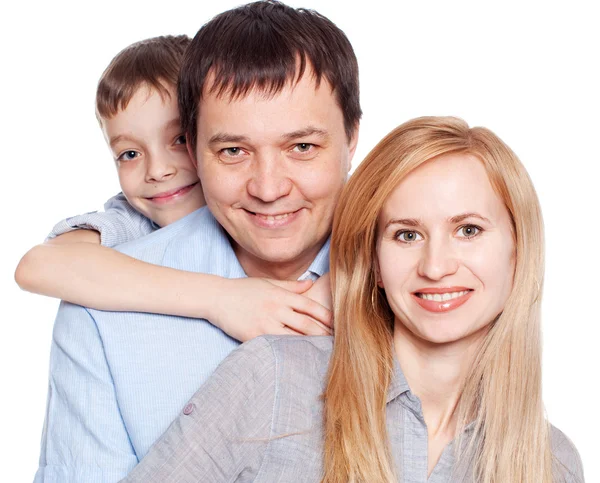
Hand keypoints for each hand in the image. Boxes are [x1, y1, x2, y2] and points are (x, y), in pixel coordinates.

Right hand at [209, 277, 332, 341]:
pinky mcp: (255, 336)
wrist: (217, 298)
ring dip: (310, 346)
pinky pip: (276, 346)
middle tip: (338, 343)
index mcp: (281, 295)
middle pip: (307, 324)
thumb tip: (311, 284)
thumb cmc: (243, 289)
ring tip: (323, 353)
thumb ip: (291, 285)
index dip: (327, 316)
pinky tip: (299, 358)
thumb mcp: (267, 282)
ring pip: (294, 338)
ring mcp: (265, 324)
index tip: (339, 324)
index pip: (310, 306)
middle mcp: (276, 309)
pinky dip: (289, 352)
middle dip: (323, 334)